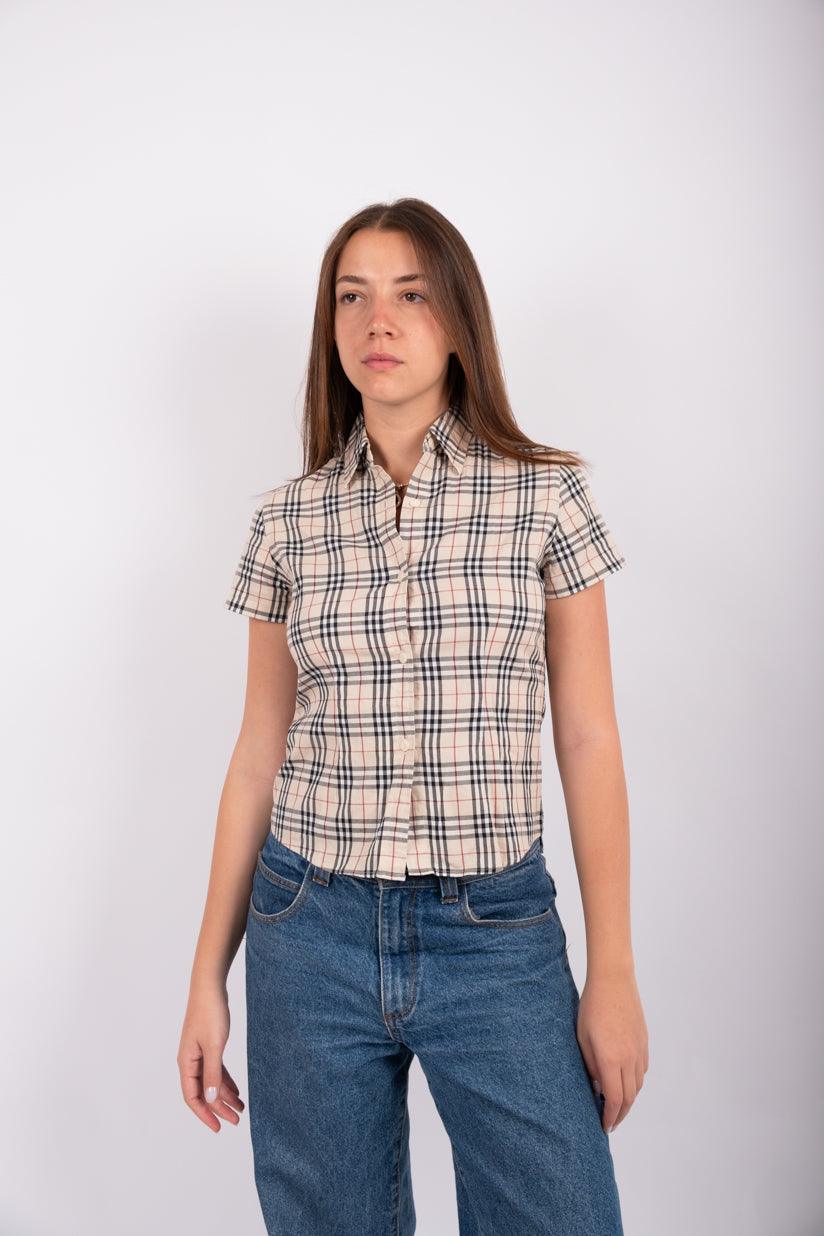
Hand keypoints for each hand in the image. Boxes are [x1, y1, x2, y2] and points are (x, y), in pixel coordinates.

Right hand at [177, 983, 244, 1132]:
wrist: (210, 987)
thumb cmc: (210, 1013)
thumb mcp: (214, 1046)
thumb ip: (212, 1073)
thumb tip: (209, 1098)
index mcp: (186, 1063)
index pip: (192, 1097)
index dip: (204, 1114)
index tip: (218, 1127)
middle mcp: (190, 1061)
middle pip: (203, 1092)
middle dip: (219, 1108)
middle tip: (236, 1120)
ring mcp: (199, 1054)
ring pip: (211, 1082)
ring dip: (224, 1096)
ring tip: (241, 1108)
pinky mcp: (208, 1046)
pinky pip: (216, 1070)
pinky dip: (225, 1081)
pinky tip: (236, 1091)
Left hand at [575, 968, 647, 1134]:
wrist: (613, 980)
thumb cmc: (591, 1006)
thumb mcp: (582, 1038)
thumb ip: (590, 1066)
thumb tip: (597, 1087)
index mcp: (611, 1059)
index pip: (614, 1100)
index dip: (610, 1117)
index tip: (604, 1127)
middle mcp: (629, 1058)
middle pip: (629, 1097)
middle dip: (620, 1114)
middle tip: (610, 1122)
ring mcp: (640, 1050)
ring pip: (638, 1085)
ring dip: (628, 1099)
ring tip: (616, 1104)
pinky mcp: (644, 1041)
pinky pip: (642, 1070)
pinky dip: (635, 1082)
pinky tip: (625, 1081)